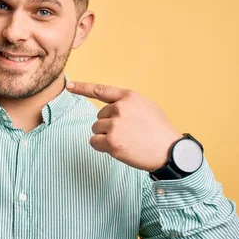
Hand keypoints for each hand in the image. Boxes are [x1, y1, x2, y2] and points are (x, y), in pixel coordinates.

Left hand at [66, 81, 181, 171]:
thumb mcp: (147, 107)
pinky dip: (101, 147)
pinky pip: (94, 142)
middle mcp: (120, 108)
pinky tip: (118, 148)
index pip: (100, 90)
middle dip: (108, 126)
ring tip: (126, 141)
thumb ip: (128, 104)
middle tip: (128, 134)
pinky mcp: (112, 141)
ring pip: (96, 129)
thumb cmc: (160, 131)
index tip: (69, 86)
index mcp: (129, 97)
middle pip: (99, 116)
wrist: (170, 152)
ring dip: (105, 137)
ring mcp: (115, 124)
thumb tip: (113, 108)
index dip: (82, 88)